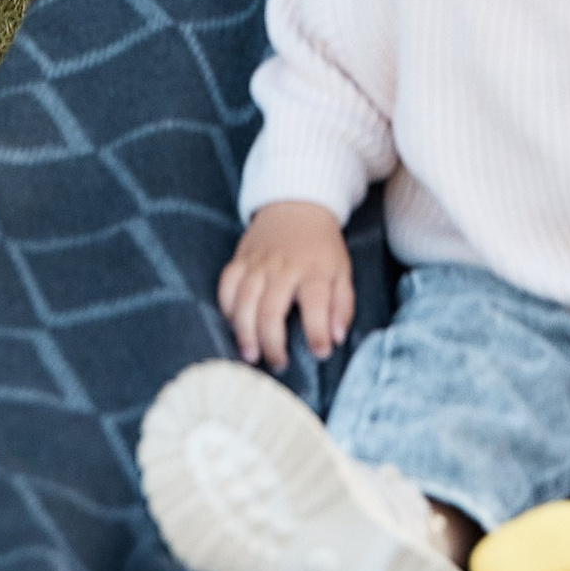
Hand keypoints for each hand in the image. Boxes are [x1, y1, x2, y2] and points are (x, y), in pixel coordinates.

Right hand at [218, 202, 356, 366]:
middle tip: (278, 365)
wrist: (297, 205)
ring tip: (251, 355)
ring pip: (245, 300)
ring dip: (245, 331)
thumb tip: (337, 339)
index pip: (317, 304)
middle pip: (272, 309)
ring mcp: (258, 262)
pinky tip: (234, 325)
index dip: (318, 332)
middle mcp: (284, 266)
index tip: (320, 354)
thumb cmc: (321, 247)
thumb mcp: (343, 272)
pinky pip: (227, 284)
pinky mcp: (240, 258)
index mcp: (314, 270)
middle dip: (273, 342)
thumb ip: (342, 306)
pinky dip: (227, 307)